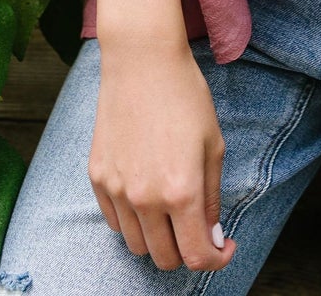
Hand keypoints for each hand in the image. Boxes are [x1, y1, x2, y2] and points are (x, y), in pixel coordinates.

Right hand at [89, 36, 237, 273]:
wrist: (142, 61)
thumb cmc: (185, 97)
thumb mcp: (214, 145)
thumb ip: (212, 198)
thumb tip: (211, 238)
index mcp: (181, 191)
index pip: (195, 256)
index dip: (215, 259)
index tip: (223, 247)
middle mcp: (145, 199)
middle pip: (164, 259)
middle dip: (186, 251)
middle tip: (198, 228)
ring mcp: (117, 190)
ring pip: (136, 246)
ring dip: (158, 240)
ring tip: (171, 210)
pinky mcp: (97, 178)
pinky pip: (114, 222)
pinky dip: (132, 221)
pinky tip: (147, 196)